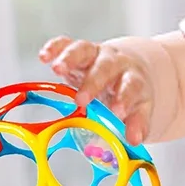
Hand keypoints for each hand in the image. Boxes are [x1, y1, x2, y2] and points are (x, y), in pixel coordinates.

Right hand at [38, 36, 154, 144]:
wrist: (130, 66)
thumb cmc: (132, 91)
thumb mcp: (140, 107)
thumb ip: (137, 123)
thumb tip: (133, 140)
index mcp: (132, 78)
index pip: (131, 86)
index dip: (124, 99)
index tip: (117, 112)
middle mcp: (114, 63)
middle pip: (104, 68)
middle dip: (92, 83)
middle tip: (81, 100)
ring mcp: (95, 54)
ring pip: (83, 50)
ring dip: (70, 59)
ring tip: (57, 69)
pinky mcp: (78, 51)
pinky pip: (65, 45)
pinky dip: (54, 48)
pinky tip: (44, 56)